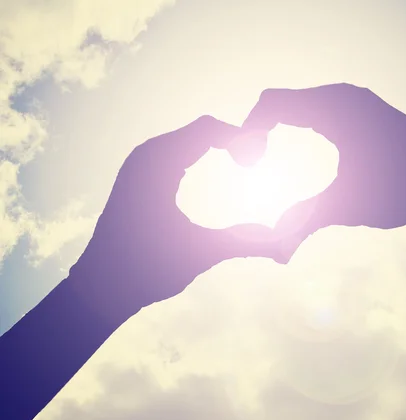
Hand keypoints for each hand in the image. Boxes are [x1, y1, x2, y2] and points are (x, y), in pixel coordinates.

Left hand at [69, 116, 282, 321]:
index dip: (241, 137)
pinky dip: (199, 155)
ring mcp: (139, 164)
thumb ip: (246, 242)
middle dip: (232, 139)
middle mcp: (146, 155)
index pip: (208, 129)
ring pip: (187, 139)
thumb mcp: (202, 253)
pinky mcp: (138, 176)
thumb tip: (287, 244)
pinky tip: (216, 170)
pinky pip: (175, 151)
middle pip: (200, 129)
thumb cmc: (146, 270)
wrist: (100, 286)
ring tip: (244, 161)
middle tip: (259, 158)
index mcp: (157, 164)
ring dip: (216, 145)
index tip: (264, 155)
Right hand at [242, 83, 405, 257]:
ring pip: (299, 103)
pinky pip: (318, 108)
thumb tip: (274, 249)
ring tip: (267, 157)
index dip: (248, 130)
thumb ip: (305, 221)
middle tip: (252, 163)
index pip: (272, 103)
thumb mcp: (349, 207)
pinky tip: (298, 150)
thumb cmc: (405, 191)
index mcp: (336, 109)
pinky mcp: (364, 109)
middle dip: (260, 128)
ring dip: (280, 125)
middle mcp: (343, 95)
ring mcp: (355, 99)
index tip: (244, 163)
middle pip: (281, 100)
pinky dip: (300, 124)